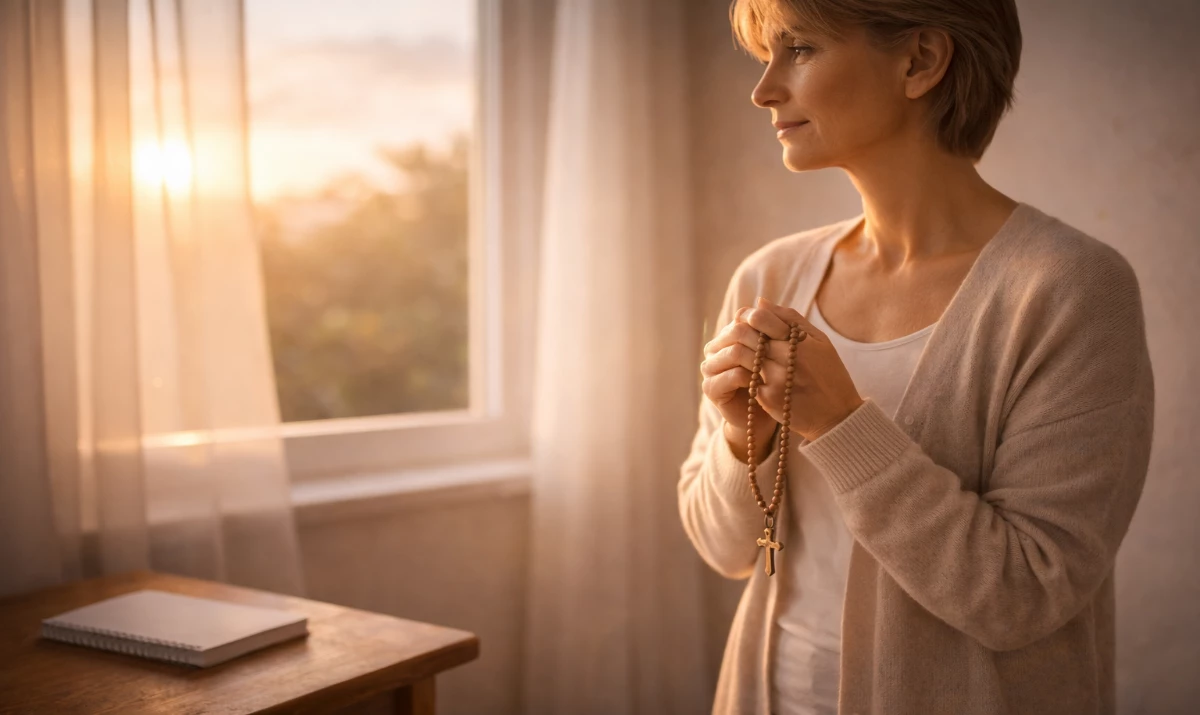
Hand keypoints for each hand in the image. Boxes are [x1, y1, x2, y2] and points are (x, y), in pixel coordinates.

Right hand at [700, 306, 781, 462]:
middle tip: (782, 349)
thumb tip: (761, 299)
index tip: (786, 333)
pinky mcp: (712, 388)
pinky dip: (749, 377)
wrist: (769, 414)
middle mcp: (717, 348)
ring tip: (775, 366)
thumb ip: (774, 324)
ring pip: (733, 352)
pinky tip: (763, 382)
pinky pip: (730, 376)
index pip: (742, 318)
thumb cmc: (777, 379)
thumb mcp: (781, 349)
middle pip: (735, 332)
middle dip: (761, 339)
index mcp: (731, 335)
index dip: (764, 323)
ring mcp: (711, 368)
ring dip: (756, 358)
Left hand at [736, 297, 864, 441]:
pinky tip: (746, 369)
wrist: (837, 416)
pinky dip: (744, 371)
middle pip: (747, 336)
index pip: (761, 318)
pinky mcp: (767, 398)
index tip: (749, 318)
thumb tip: (761, 302)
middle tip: (737, 333)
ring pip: (743, 356)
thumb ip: (791, 319)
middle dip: (739, 331)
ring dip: (738, 351)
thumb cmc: (830, 374)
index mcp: (802, 343)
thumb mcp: (820, 341)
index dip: (750, 315)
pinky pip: (747, 377)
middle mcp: (787, 360)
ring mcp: (775, 380)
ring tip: (740, 350)